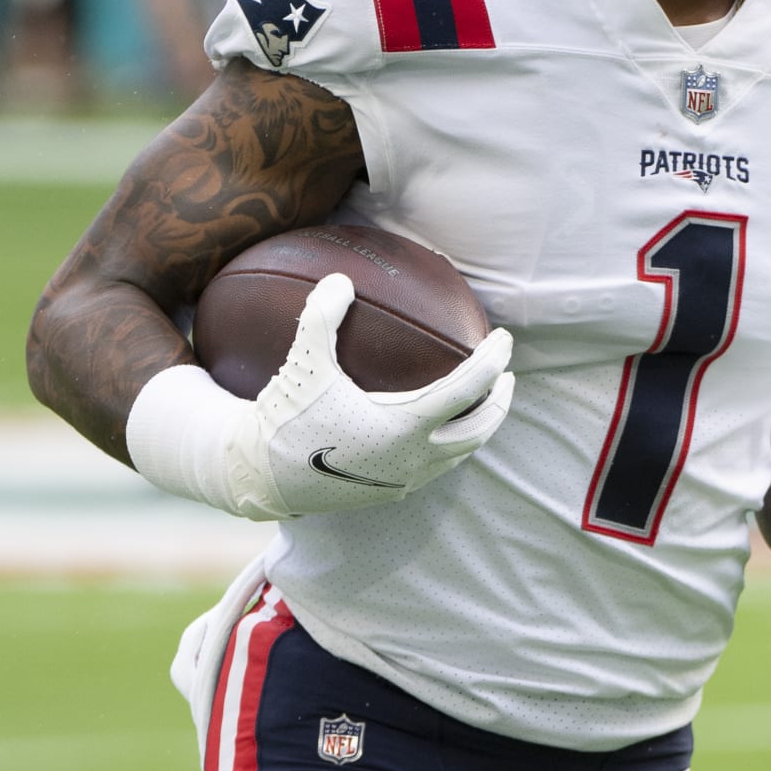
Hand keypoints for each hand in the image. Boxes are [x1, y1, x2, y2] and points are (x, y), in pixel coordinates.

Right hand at [126, 272, 513, 520]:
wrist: (263, 477)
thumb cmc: (285, 417)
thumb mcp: (304, 362)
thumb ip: (322, 316)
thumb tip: (340, 278)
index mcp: (406, 426)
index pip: (469, 389)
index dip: (493, 361)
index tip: (505, 339)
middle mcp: (414, 458)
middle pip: (480, 429)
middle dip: (500, 401)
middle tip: (507, 376)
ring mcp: (405, 480)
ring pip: (461, 454)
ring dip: (478, 426)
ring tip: (481, 403)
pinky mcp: (390, 492)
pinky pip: (436, 466)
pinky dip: (450, 444)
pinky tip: (440, 428)